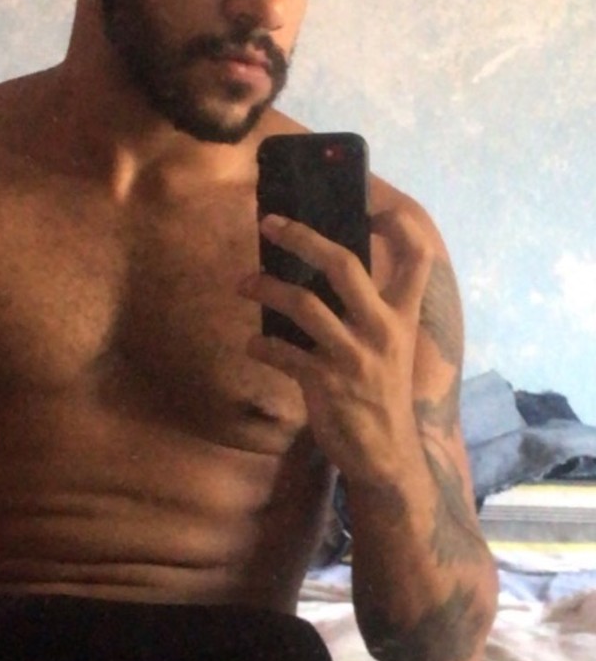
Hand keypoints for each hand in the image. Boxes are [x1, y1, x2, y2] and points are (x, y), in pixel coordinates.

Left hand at [240, 208, 433, 484]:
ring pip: (302, 303)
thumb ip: (364, 312)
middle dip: (301, 236)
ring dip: (264, 287)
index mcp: (401, 316)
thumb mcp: (387, 348)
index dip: (399, 227)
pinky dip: (260, 344)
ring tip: (242, 283)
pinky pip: (281, 352)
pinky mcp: (326, 382)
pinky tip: (252, 344)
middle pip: (343, 264)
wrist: (386, 456)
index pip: (418, 259)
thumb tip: (319, 273)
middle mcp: (382, 329)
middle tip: (268, 223)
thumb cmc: (380, 393)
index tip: (371, 204)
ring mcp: (354, 356)